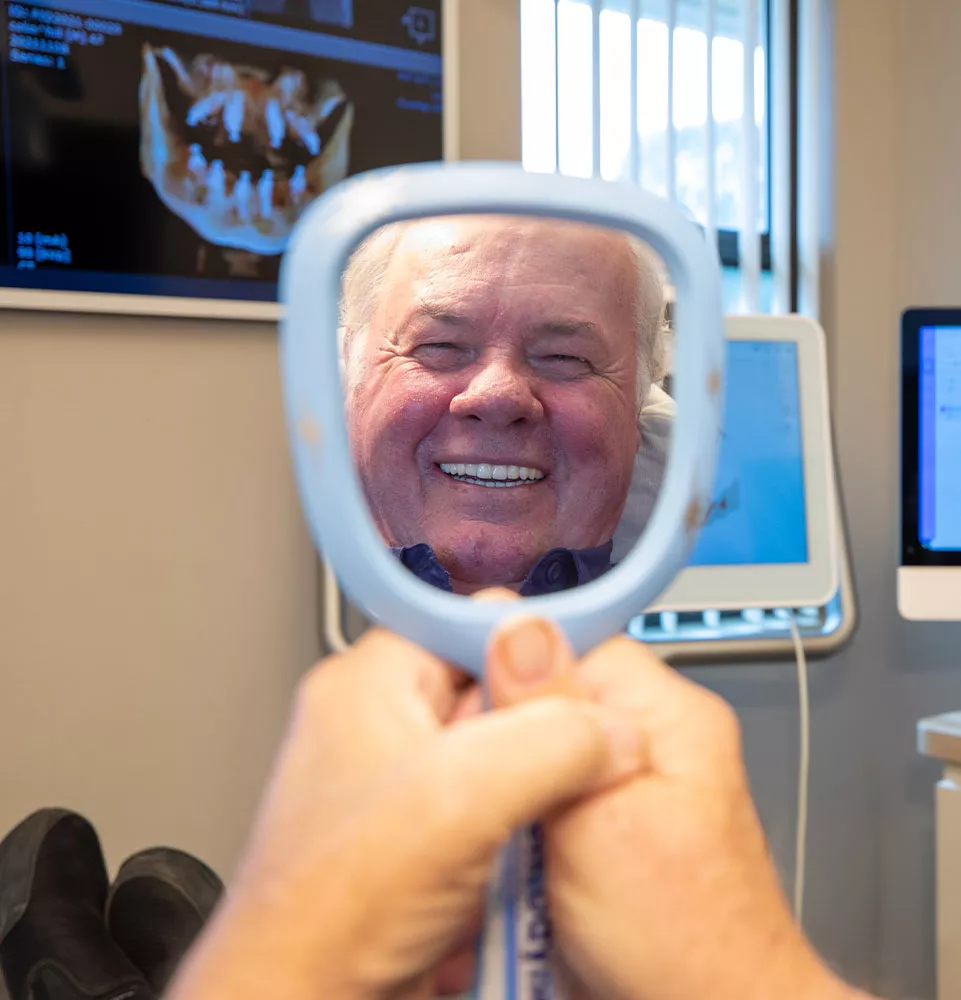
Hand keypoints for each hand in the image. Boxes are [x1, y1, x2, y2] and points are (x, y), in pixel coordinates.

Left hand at [166, 627, 645, 999]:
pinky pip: (488, 803)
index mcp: (368, 682)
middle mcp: (378, 721)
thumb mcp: (461, 798)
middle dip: (538, 728)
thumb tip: (613, 726)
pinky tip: (516, 857)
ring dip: (532, 785)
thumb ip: (550, 740)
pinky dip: (515, 825)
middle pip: (493, 688)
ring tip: (533, 821)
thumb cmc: (327, 912)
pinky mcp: (415, 832)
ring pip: (497, 751)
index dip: (533, 648)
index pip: (471, 620)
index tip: (582, 683)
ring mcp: (396, 780)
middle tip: (566, 764)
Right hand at [488, 629, 863, 999]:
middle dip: (507, 731)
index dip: (503, 665)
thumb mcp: (600, 823)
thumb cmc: (684, 940)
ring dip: (514, 775)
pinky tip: (519, 844)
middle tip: (484, 782)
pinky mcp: (614, 814)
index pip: (567, 639)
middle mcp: (655, 733)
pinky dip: (527, 808)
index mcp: (667, 712)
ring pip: (546, 741)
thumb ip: (554, 722)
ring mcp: (634, 774)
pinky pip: (554, 783)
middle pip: (551, 691)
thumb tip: (516, 628)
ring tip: (505, 822)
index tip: (461, 703)